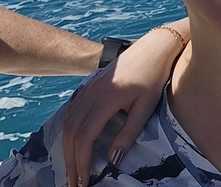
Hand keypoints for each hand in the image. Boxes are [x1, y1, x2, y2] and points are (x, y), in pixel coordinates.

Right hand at [62, 20, 188, 185]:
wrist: (153, 48)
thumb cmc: (153, 76)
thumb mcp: (145, 107)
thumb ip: (128, 134)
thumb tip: (112, 161)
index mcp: (105, 99)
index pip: (84, 137)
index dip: (81, 161)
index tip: (84, 181)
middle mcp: (91, 93)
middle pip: (71, 132)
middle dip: (70, 160)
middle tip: (74, 182)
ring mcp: (88, 87)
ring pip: (68, 121)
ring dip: (67, 147)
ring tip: (72, 168)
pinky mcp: (90, 85)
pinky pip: (72, 110)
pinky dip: (69, 130)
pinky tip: (73, 143)